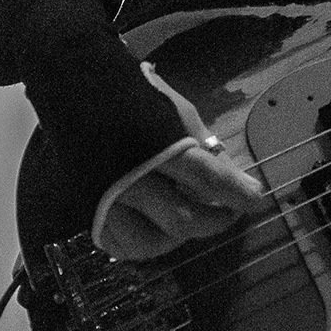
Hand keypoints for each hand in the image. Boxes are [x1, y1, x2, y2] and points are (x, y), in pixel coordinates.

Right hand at [92, 63, 264, 261]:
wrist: (75, 85)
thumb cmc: (134, 95)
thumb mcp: (177, 110)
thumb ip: (203, 146)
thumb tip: (232, 177)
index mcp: (156, 143)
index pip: (206, 177)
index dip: (235, 192)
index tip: (256, 199)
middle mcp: (129, 175)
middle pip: (181, 217)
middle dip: (215, 221)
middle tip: (231, 213)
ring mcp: (105, 196)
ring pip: (150, 241)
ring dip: (180, 237)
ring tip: (193, 220)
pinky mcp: (88, 207)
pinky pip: (120, 245)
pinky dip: (145, 244)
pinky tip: (160, 229)